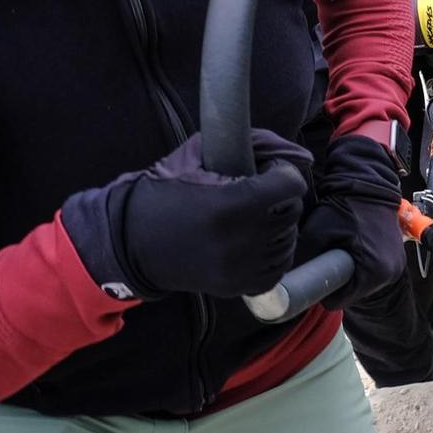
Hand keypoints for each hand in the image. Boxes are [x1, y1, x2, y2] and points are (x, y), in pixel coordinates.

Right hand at [61, 130, 311, 300]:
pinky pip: (278, 268)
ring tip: (254, 216)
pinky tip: (255, 239)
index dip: (282, 171)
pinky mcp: (237, 287)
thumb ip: (253, 144)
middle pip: (292, 212)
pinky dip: (273, 253)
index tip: (266, 168)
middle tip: (259, 191)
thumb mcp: (198, 155)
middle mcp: (239, 242)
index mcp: (229, 206)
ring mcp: (239, 269)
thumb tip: (300, 155)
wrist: (132, 243)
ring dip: (278, 224)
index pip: (290, 185)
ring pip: (288, 240)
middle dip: (281, 196)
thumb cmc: (164, 192)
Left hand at [295, 134, 406, 309]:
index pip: (339, 301)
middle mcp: (390, 273)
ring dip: (351, 273)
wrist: (369, 184)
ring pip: (363, 284)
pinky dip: (363, 265)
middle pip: (352, 293)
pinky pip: (374, 272)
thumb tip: (279, 278)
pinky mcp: (398, 258)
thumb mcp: (317, 233)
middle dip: (338, 280)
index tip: (318, 270)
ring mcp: (397, 266)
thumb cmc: (345, 207)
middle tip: (328, 256)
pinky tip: (355, 246)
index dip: (323, 288)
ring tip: (342, 249)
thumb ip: (302, 259)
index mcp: (374, 272)